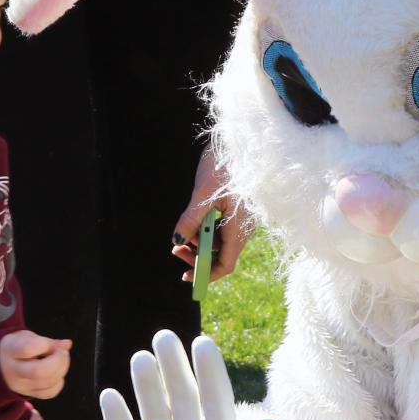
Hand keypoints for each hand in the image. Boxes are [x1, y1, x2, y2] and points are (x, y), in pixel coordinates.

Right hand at [0, 331, 71, 398]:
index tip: (52, 343)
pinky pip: (48, 393)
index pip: (28, 349)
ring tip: (61, 360)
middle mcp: (12, 370)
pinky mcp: (28, 393)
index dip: (47, 345)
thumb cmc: (17, 346)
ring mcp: (19, 385)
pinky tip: (57, 373)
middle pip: (38, 371)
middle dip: (59, 360)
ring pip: (47, 382)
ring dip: (62, 369)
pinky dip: (58, 383)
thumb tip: (67, 344)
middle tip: (63, 353)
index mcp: (9, 349)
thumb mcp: (28, 337)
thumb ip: (48, 341)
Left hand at [172, 145, 253, 282]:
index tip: (186, 277)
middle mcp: (243, 228)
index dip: (205, 275)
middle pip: (221, 256)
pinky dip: (205, 231)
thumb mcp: (202, 194)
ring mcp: (241, 220)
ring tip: (182, 233)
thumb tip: (177, 240)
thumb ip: (190, 220)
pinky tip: (194, 222)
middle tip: (175, 250)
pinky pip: (221, 229)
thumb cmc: (224, 165)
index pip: (225, 264)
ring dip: (200, 243)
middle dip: (198, 257)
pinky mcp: (237, 210)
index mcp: (238, 228)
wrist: (240, 141)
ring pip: (220, 242)